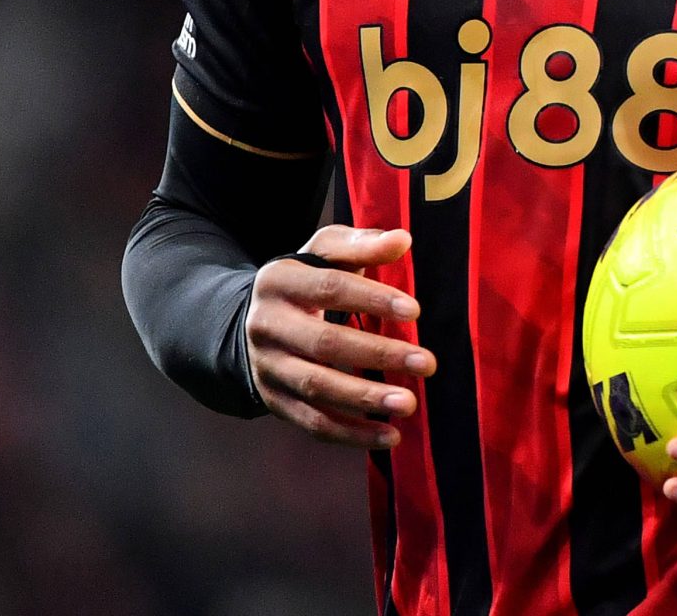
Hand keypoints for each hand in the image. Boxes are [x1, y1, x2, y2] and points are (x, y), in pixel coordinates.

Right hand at [244, 225, 436, 449]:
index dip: (371, 299)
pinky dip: (350, 434)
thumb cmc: (305, 279)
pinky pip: (312, 423)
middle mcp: (266, 325)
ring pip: (317, 388)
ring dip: (366, 399)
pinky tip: (388, 435)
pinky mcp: (274, 400)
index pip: (329, 288)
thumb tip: (402, 241)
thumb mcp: (324, 251)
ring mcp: (268, 367)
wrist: (250, 319)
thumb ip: (361, 245)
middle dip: (378, 354)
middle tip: (426, 362)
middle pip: (325, 344)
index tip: (415, 311)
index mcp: (279, 280)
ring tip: (410, 404)